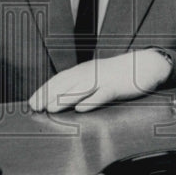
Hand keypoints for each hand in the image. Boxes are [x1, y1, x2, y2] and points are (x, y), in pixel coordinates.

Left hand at [28, 49, 172, 112]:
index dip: (45, 90)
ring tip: (51, 108)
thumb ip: (80, 86)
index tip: (31, 102)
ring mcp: (104, 79)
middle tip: (35, 107)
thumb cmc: (117, 75)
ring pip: (81, 89)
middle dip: (49, 95)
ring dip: (65, 98)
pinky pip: (103, 94)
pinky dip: (92, 101)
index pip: (60, 79)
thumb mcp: (95, 77)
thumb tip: (60, 99)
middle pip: (67, 83)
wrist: (143, 65)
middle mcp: (91, 73)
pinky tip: (82, 109)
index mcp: (84, 70)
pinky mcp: (117, 87)